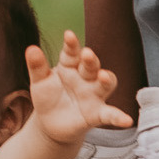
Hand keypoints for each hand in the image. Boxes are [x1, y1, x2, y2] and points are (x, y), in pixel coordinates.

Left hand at [26, 31, 133, 145]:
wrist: (50, 123)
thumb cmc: (47, 97)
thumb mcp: (39, 81)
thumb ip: (37, 66)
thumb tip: (31, 49)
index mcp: (70, 66)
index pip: (71, 53)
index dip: (71, 44)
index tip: (69, 35)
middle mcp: (85, 78)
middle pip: (91, 66)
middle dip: (91, 60)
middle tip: (87, 54)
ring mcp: (93, 95)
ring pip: (105, 84)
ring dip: (106, 79)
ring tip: (103, 76)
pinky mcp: (97, 113)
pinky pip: (110, 114)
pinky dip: (119, 117)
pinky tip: (127, 120)